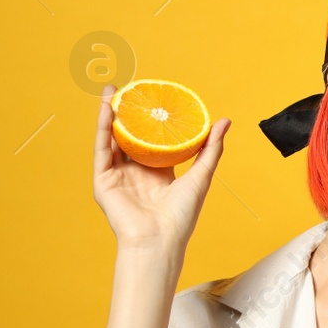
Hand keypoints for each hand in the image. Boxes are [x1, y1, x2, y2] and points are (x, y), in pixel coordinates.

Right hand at [93, 84, 229, 250]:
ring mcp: (118, 176)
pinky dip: (103, 129)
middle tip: (132, 88)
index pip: (153, 140)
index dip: (153, 121)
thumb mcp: (201, 176)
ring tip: (113, 90)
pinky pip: (102, 149)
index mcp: (158, 173)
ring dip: (111, 114)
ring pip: (113, 139)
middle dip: (129, 113)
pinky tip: (107, 110)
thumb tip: (225, 121)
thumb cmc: (182, 215)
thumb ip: (211, 148)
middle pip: (130, 136)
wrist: (160, 239)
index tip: (155, 98)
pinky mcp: (103, 181)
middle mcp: (136, 173)